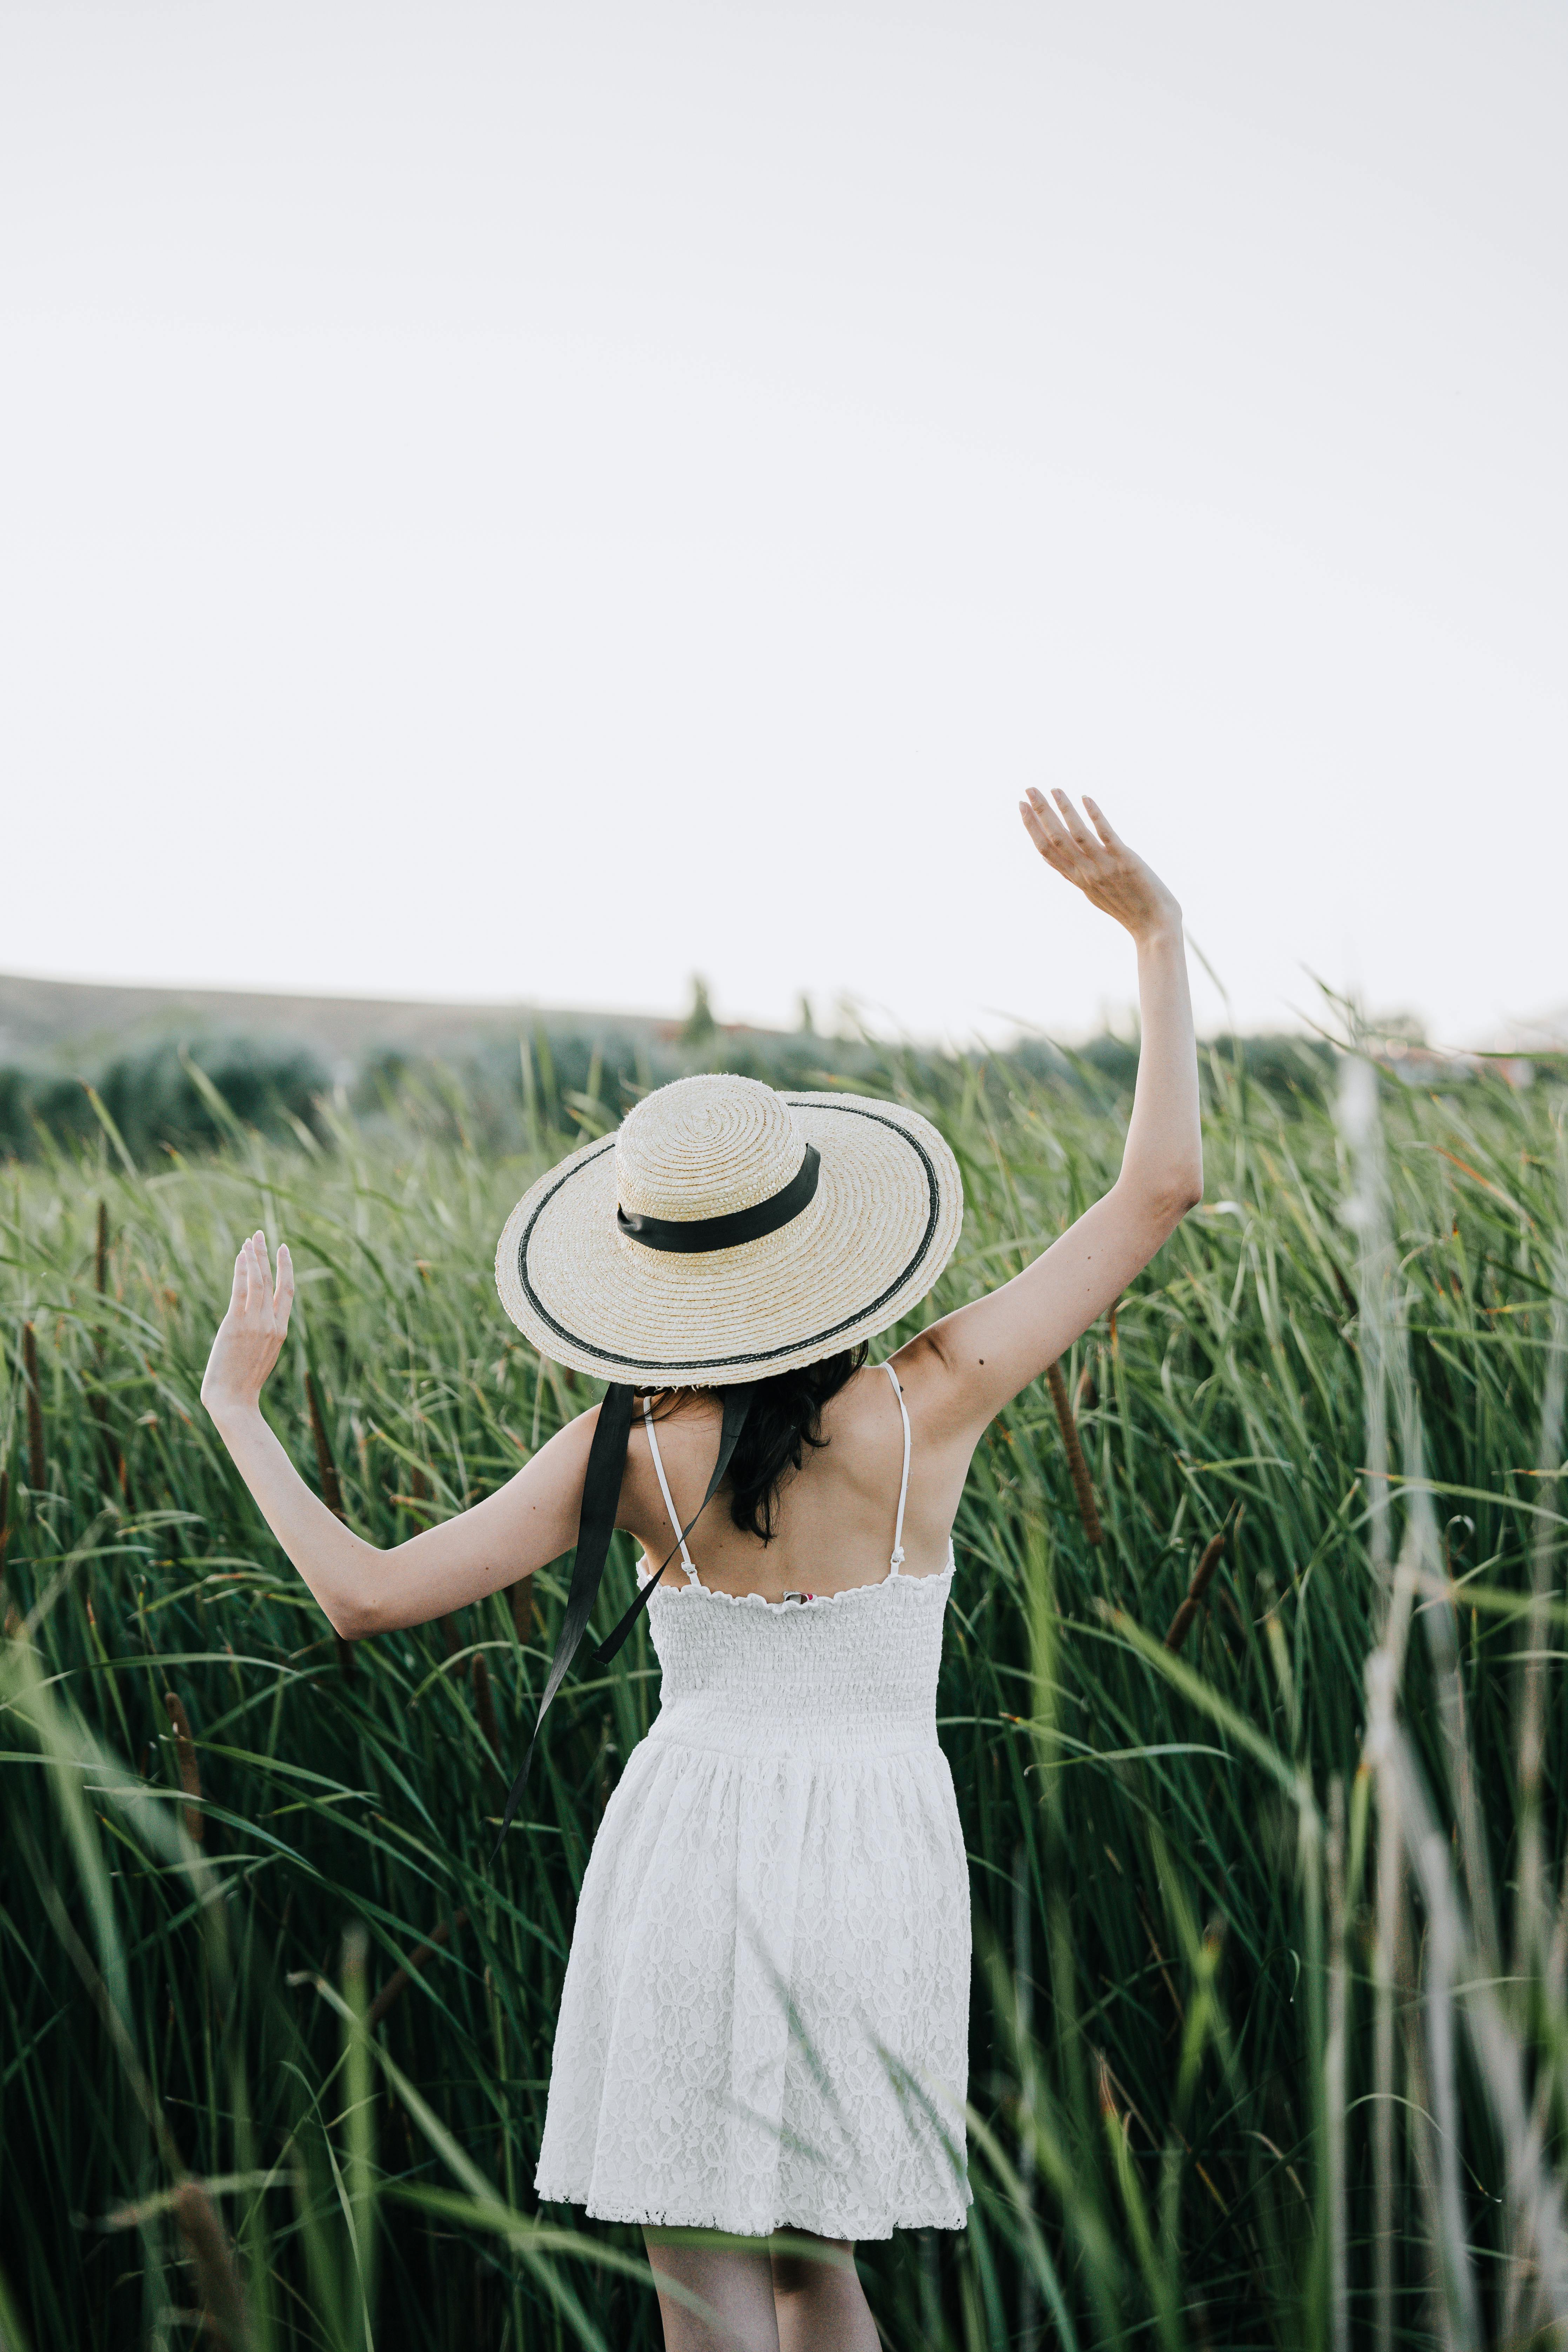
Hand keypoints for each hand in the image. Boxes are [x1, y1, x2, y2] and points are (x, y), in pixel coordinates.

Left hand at [201, 1231, 294, 1420]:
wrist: (234, 1402)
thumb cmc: (242, 1385)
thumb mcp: (259, 1357)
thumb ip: (260, 1337)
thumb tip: (253, 1325)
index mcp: (280, 1332)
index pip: (286, 1292)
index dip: (285, 1268)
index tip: (282, 1249)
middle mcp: (271, 1324)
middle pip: (272, 1280)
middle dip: (266, 1255)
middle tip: (261, 1234)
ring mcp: (255, 1324)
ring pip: (258, 1281)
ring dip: (253, 1257)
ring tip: (249, 1239)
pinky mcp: (235, 1325)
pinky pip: (241, 1291)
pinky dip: (242, 1271)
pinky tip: (240, 1255)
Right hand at [1018, 789, 1180, 942]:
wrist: (1155, 927)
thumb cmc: (1130, 910)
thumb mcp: (1097, 894)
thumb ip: (1081, 875)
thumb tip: (1067, 862)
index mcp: (1079, 880)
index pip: (1047, 852)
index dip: (1031, 828)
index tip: (1022, 807)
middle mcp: (1086, 873)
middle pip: (1055, 839)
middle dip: (1040, 813)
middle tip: (1028, 789)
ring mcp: (1104, 867)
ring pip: (1076, 834)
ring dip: (1063, 809)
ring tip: (1054, 788)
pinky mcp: (1125, 861)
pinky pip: (1106, 835)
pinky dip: (1095, 815)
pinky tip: (1086, 798)